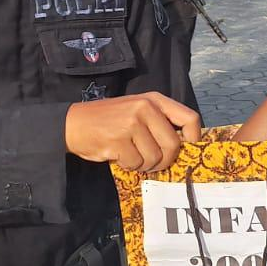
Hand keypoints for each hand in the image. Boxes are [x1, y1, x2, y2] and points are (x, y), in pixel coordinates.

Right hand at [65, 92, 200, 172]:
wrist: (73, 123)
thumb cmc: (109, 120)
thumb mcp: (137, 110)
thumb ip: (160, 122)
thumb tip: (184, 146)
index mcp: (154, 100)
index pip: (190, 118)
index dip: (193, 137)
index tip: (186, 148)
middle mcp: (145, 108)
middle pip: (173, 145)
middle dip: (164, 160)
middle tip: (151, 162)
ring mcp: (131, 123)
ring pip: (155, 158)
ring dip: (144, 164)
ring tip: (130, 154)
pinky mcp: (118, 140)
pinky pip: (136, 164)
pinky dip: (129, 166)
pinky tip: (119, 155)